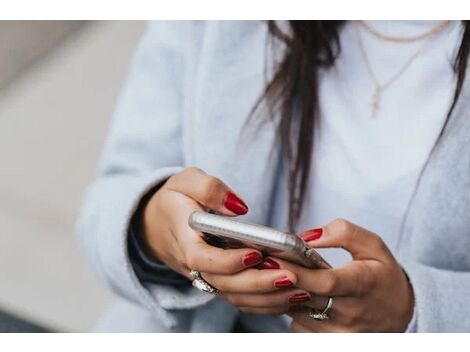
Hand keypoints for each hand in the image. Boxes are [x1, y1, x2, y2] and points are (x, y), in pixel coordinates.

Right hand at [142, 167, 308, 313]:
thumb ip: (209, 188)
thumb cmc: (174, 199)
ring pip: (235, 297)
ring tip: (300, 291)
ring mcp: (206, 277)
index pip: (204, 258)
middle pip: (225, 284)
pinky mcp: (218, 282)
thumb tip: (239, 207)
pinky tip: (291, 297)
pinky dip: (265, 303)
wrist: (153, 223)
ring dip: (267, 298)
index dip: (229, 261)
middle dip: (259, 284)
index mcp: (184, 240)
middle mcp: (194, 266)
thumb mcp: (185, 181)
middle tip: (292, 277)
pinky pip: (240, 299)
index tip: (256, 253)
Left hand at [279, 219, 413, 331]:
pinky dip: (291, 308)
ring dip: (282, 292)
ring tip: (278, 273)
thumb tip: (307, 236)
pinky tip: (294, 293)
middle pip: (304, 297)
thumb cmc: (382, 275)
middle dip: (278, 278)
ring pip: (295, 312)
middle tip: (261, 261)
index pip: (326, 282)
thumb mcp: (373, 246)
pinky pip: (297, 325)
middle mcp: (350, 313)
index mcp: (362, 284)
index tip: (273, 257)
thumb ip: (343, 233)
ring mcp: (338, 331)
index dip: (297, 271)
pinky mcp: (328, 341)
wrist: (398, 314)